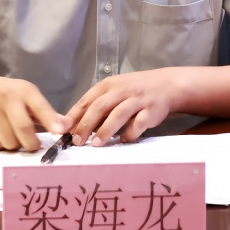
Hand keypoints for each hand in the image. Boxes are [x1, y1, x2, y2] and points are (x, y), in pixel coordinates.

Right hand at [0, 74, 70, 150]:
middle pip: (23, 129)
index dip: (50, 120)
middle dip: (31, 143)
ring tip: (14, 137)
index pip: (40, 107)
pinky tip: (1, 137)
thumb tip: (66, 126)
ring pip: (8, 141)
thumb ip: (46, 112)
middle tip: (33, 144)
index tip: (60, 131)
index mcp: (23, 91)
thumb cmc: (8, 92)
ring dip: (14, 145)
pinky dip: (1, 145)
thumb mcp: (27, 95)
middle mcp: (7, 100)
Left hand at [66, 68, 181, 146]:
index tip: (63, 131)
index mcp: (109, 85)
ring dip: (106, 130)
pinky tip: (124, 140)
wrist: (166, 85)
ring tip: (96, 144)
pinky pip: (139, 123)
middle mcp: (122, 90)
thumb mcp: (114, 91)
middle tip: (77, 141)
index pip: (87, 99)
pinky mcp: (151, 111)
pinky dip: (130, 133)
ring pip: (118, 114)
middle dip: (87, 124)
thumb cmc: (134, 90)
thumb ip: (96, 105)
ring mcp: (137, 100)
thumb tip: (72, 126)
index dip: (74, 116)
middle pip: (100, 106)